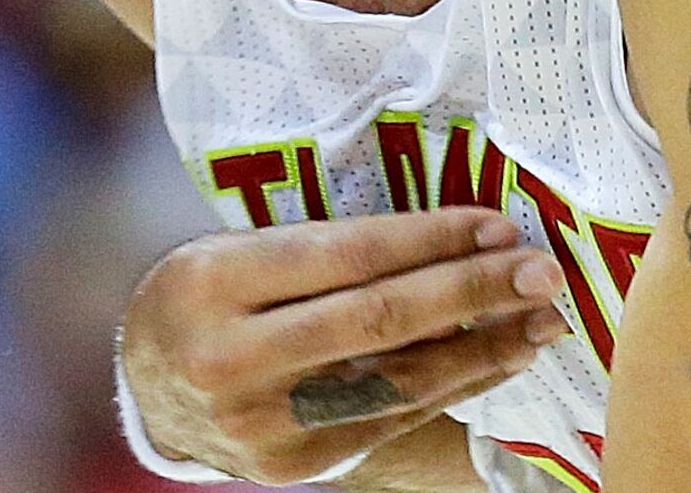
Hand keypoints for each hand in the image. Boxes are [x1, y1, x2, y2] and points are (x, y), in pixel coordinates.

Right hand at [121, 210, 564, 483]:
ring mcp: (263, 422)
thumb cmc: (207, 298)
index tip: (496, 226)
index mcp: (215, 282)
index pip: (345, 256)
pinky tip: (497, 360)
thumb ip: (324, 254)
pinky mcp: (292, 464)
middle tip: (540, 271)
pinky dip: (453, 387)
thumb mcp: (237, 251)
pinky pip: (391, 421)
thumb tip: (453, 244)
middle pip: (378, 320)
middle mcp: (232, 357)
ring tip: (539, 321)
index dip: (430, 240)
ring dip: (482, 349)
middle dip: (473, 293)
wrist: (149, 389)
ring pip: (395, 382)